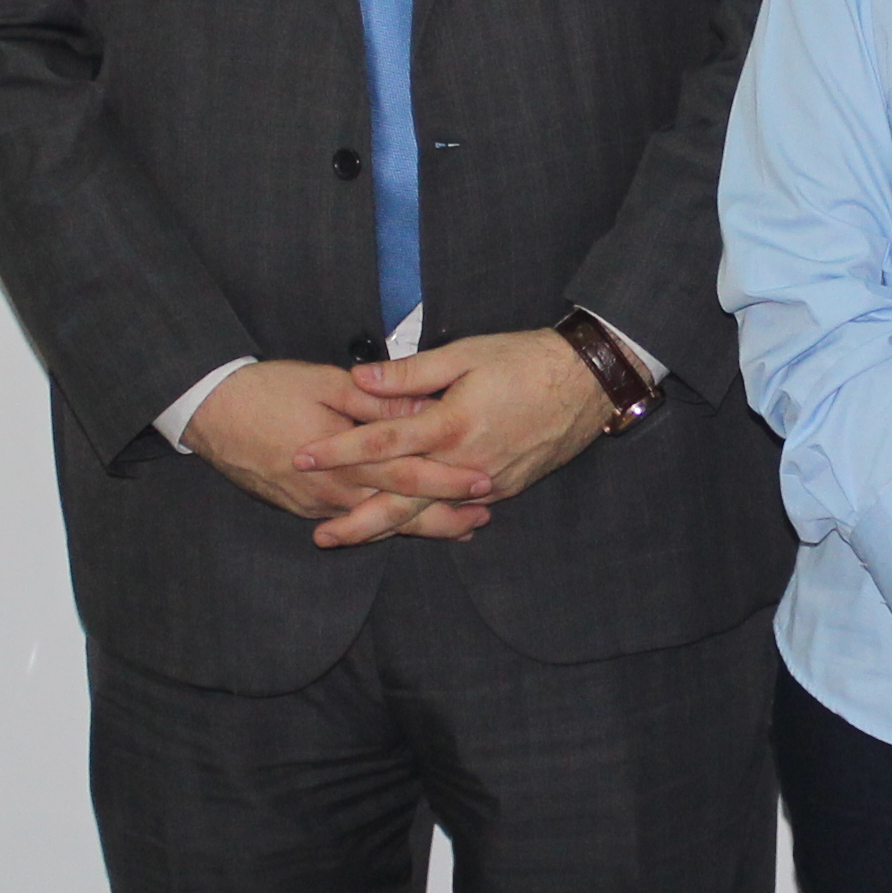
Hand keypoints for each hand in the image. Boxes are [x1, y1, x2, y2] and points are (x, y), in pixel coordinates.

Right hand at [190, 357, 490, 547]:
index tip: (482, 482)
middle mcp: (331, 490)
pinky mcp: (301, 509)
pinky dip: (381, 525)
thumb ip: (376, 400)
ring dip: (417, 527)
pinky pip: (350, 521)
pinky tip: (402, 523)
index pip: (407, 473)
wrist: (209, 412)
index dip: (447, 481)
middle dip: (443, 519)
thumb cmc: (267, 389)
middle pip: (397, 511)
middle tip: (482, 521)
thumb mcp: (324, 383)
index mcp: (342, 456)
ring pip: (375, 523)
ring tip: (457, 529)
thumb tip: (421, 407)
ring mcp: (314, 505)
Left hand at [295, 328, 618, 533]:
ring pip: (428, 513)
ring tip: (350, 538)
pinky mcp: (504, 488)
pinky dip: (430, 519)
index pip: (381, 442)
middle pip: (400, 501)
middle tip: (319, 535)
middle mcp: (464, 464)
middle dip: (356, 520)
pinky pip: (457, 509)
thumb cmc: (524, 360)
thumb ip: (410, 374)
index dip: (339, 450)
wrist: (587, 383)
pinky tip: (405, 527)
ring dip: (387, 528)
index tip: (304, 456)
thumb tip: (359, 377)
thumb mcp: (465, 355)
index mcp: (449, 425)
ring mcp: (486, 482)